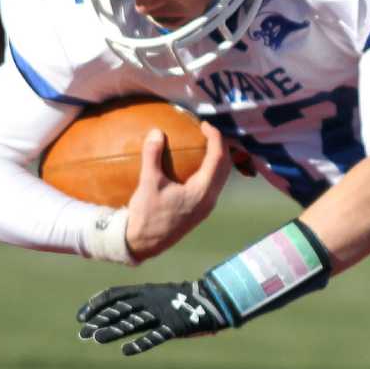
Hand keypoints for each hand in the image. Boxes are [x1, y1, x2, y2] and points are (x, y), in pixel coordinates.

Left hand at [77, 279, 229, 354]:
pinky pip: (155, 336)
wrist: (213, 300)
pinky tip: (126, 351)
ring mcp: (163, 313)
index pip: (114, 295)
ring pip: (133, 322)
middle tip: (83, 334)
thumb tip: (114, 314)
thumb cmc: (182, 300)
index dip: (95, 305)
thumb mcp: (158, 295)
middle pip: (120, 309)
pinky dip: (141, 343)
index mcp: (146, 290)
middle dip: (100, 320)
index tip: (80, 317)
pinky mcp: (175, 327)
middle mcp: (151, 300)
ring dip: (114, 330)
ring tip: (96, 339)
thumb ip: (139, 303)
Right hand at [123, 124, 228, 260]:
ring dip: (217, 159)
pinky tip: (195, 164)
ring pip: (221, 177)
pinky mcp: (200, 211)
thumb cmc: (146, 214)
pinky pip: (213, 185)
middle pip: (226, 167)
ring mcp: (206, 207)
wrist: (143, 243)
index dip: (215, 138)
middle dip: (220, 146)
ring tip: (203, 144)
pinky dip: (210, 170)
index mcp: (202, 192)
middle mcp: (210, 200)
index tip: (204, 125)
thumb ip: (152, 155)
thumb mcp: (148, 182)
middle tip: (207, 132)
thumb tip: (157, 132)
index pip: (218, 159)